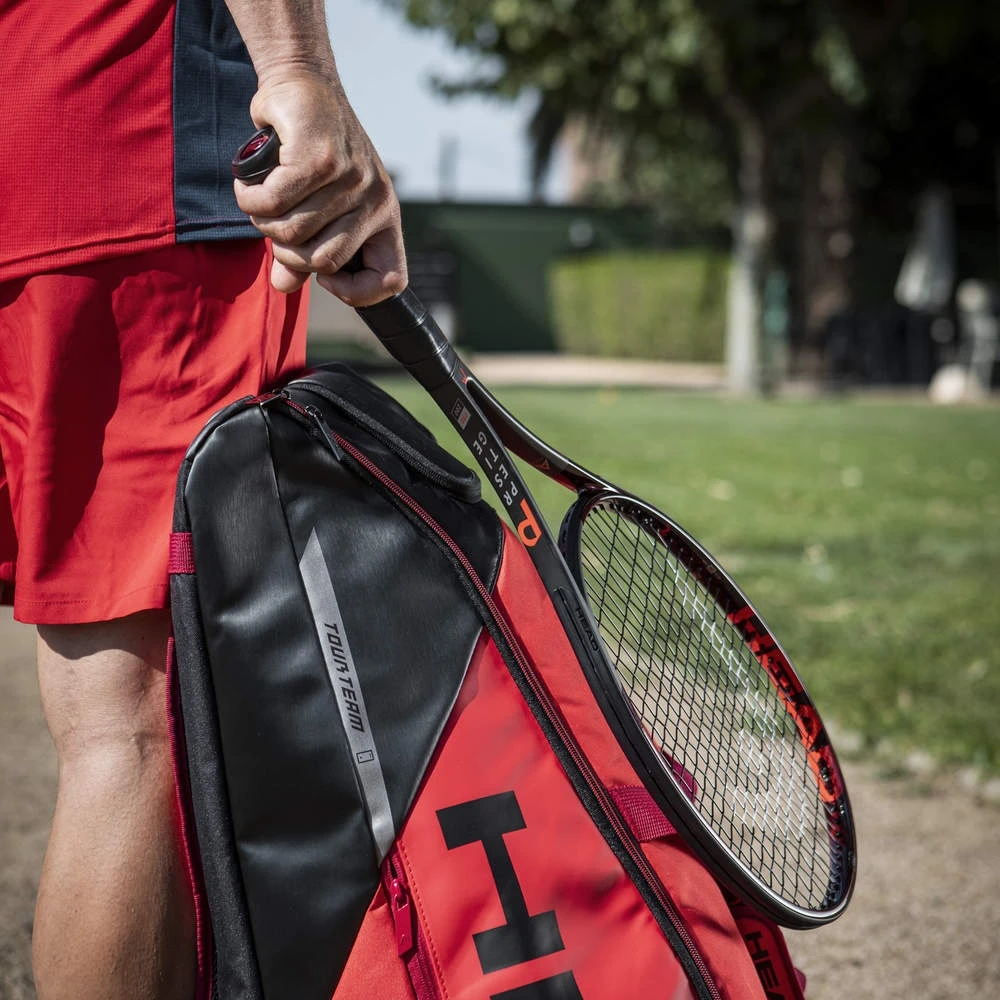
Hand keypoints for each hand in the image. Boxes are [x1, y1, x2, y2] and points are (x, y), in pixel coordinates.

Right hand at [233, 69, 406, 305]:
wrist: (303, 85)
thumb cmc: (312, 153)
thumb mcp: (317, 206)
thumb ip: (304, 250)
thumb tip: (283, 284)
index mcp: (384, 218)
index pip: (392, 280)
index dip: (357, 292)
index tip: (325, 277)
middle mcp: (375, 200)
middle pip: (324, 261)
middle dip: (287, 253)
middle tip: (273, 226)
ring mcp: (350, 178)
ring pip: (293, 233)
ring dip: (262, 221)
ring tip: (259, 200)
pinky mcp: (319, 158)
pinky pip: (274, 203)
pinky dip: (251, 199)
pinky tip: (248, 186)